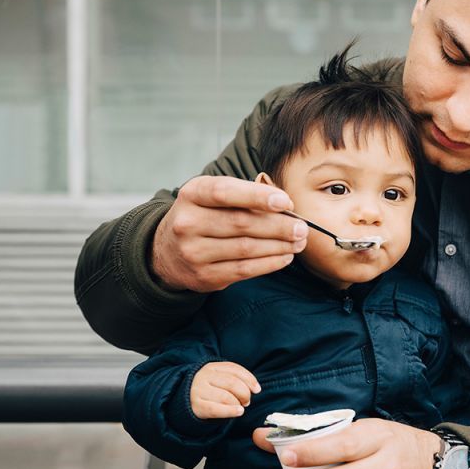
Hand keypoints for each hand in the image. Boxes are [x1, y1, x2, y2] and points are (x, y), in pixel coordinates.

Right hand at [151, 176, 308, 291]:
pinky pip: (244, 269)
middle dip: (278, 226)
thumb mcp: (211, 196)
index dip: (257, 197)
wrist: (167, 252)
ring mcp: (194, 252)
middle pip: (241, 223)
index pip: (225, 192)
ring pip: (246, 249)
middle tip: (302, 227)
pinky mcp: (204, 276)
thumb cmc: (202, 216)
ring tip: (299, 242)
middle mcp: (188, 223)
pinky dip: (269, 263)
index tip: (285, 202)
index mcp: (192, 194)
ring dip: (279, 246)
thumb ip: (243, 195)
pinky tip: (285, 256)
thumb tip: (285, 206)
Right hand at [190, 361, 260, 418]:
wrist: (184, 400)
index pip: (234, 369)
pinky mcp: (196, 405)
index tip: (257, 389)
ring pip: (225, 396)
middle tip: (247, 401)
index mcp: (212, 367)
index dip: (249, 379)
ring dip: (238, 403)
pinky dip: (230, 411)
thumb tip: (255, 388)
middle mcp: (204, 376)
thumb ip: (235, 379)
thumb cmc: (209, 389)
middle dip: (244, 393)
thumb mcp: (218, 379)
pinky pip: (216, 409)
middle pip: (232, 383)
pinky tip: (238, 412)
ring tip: (241, 407)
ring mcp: (199, 390)